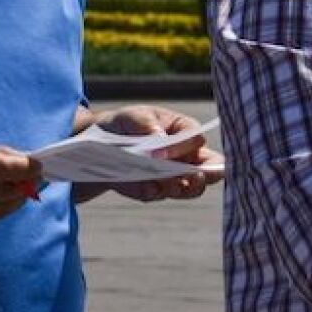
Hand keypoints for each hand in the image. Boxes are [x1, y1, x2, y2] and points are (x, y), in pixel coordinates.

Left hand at [75, 105, 222, 203]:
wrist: (99, 142)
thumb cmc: (125, 123)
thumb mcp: (134, 116)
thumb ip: (148, 126)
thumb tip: (160, 143)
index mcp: (185, 131)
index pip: (197, 140)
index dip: (184, 147)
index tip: (162, 151)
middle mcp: (187, 156)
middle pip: (212, 169)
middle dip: (205, 175)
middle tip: (193, 177)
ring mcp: (175, 176)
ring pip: (191, 189)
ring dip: (177, 187)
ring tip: (160, 183)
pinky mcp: (157, 189)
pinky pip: (161, 194)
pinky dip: (153, 192)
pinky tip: (143, 186)